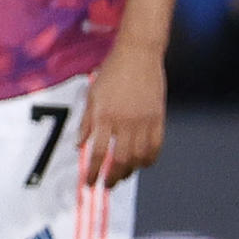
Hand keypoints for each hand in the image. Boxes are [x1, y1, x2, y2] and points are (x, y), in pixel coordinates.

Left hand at [79, 39, 166, 187]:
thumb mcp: (92, 95)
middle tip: (106, 184)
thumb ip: (86, 122)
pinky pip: (156, 145)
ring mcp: (144, 120)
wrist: (138, 54)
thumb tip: (79, 145)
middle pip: (120, 160)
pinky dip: (150, 159)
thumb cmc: (112, 72)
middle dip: (112, 177)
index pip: (97, 153)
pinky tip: (143, 164)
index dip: (93, 171)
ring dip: (131, 171)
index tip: (89, 183)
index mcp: (104, 116)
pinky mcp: (158, 117)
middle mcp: (124, 121)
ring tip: (123, 175)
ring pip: (140, 157)